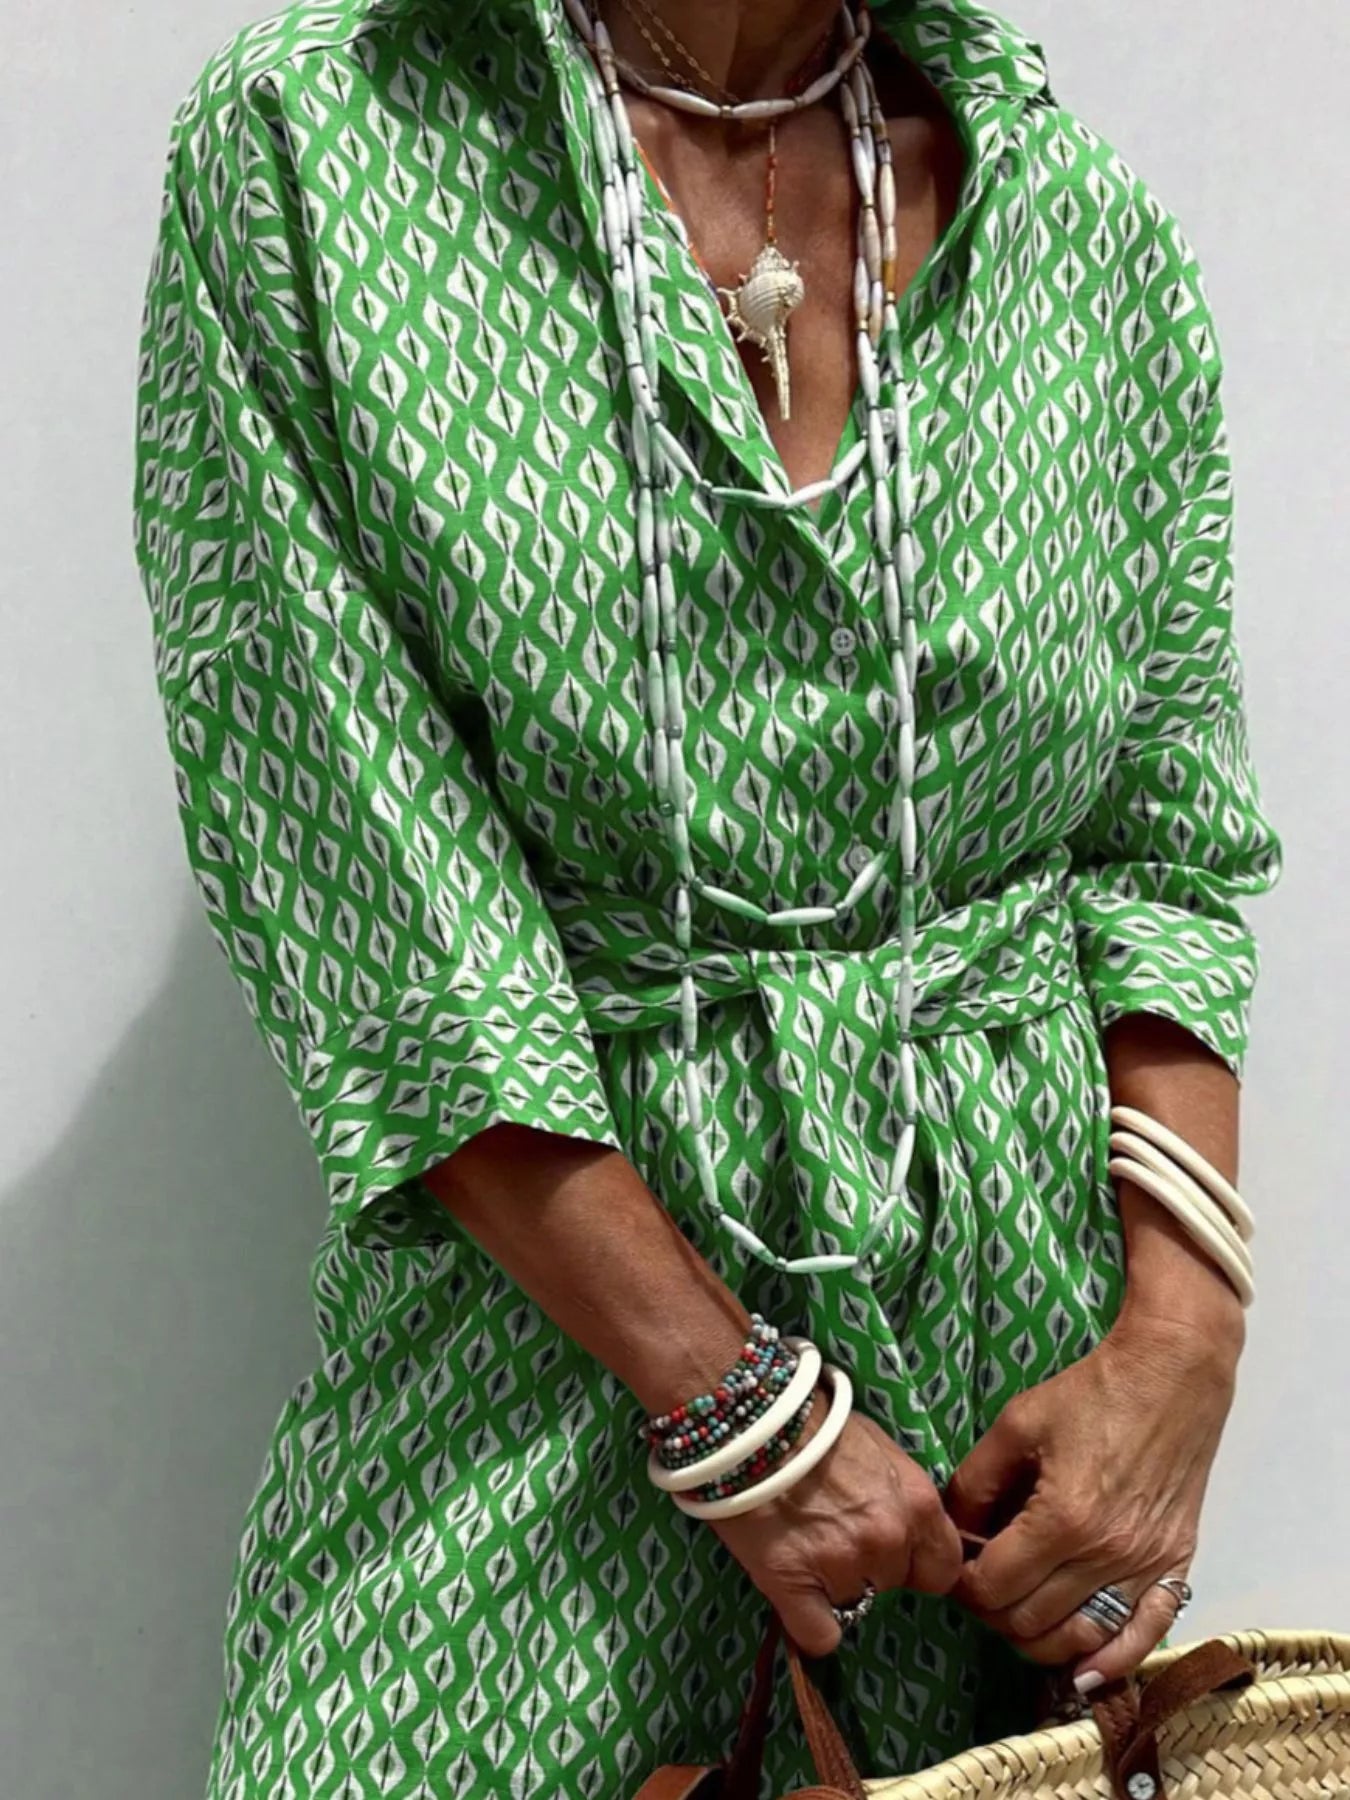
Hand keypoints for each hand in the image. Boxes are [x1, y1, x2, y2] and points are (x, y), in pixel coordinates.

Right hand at [710, 1388, 964, 1657]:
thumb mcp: (879, 1447)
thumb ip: (899, 1494)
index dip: (917, 1561)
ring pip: (857, 1606)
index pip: (944, 1567)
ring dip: (836, 1585)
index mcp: (918, 1503)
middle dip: (874, 1568)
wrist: (749, 1418)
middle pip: (896, 1584)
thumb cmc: (813, 1422)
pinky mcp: (796, 1589)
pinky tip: (793, 1591)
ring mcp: (844, 1568)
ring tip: (804, 1543)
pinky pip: (819, 1636)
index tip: (893, 1551)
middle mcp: (890, 1540)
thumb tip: (899, 1522)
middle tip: (836, 1535)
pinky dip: (807, 1622)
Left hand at [944, 1313, 1238, 1688]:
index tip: (956, 1568)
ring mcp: (1146, 1567)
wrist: (1170, 1378)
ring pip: (1080, 1638)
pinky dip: (1113, 1662)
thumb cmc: (1090, 1394)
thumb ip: (976, 1481)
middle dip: (994, 1612)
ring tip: (1019, 1612)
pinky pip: (1144, 1637)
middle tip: (983, 1586)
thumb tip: (952, 1526)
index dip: (963, 1584)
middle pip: (1032, 1622)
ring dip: (1040, 1639)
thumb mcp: (1016, 1424)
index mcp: (1061, 1517)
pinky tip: (1084, 1671)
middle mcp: (1106, 1554)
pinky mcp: (1176, 1567)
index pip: (993, 1586)